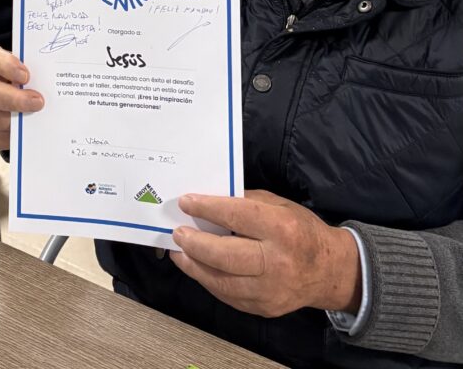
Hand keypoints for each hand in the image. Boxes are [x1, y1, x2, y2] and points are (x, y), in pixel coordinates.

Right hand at [0, 43, 43, 149]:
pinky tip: (28, 130)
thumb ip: (28, 66)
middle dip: (15, 100)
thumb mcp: (18, 63)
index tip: (26, 75)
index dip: (7, 66)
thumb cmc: (13, 72)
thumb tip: (48, 76)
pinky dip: (13, 135)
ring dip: (16, 120)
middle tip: (38, 102)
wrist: (1, 88)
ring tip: (36, 117)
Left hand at [170, 190, 360, 317]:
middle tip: (178, 233)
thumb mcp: (279, 205)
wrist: (330, 272)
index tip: (185, 202)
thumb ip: (246, 202)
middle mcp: (277, 262)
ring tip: (178, 252)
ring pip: (222, 281)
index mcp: (282, 229)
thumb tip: (209, 200)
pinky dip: (209, 280)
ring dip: (194, 266)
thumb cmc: (301, 231)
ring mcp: (270, 290)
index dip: (207, 208)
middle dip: (196, 243)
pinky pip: (228, 295)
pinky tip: (197, 268)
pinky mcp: (264, 308)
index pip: (237, 215)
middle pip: (226, 255)